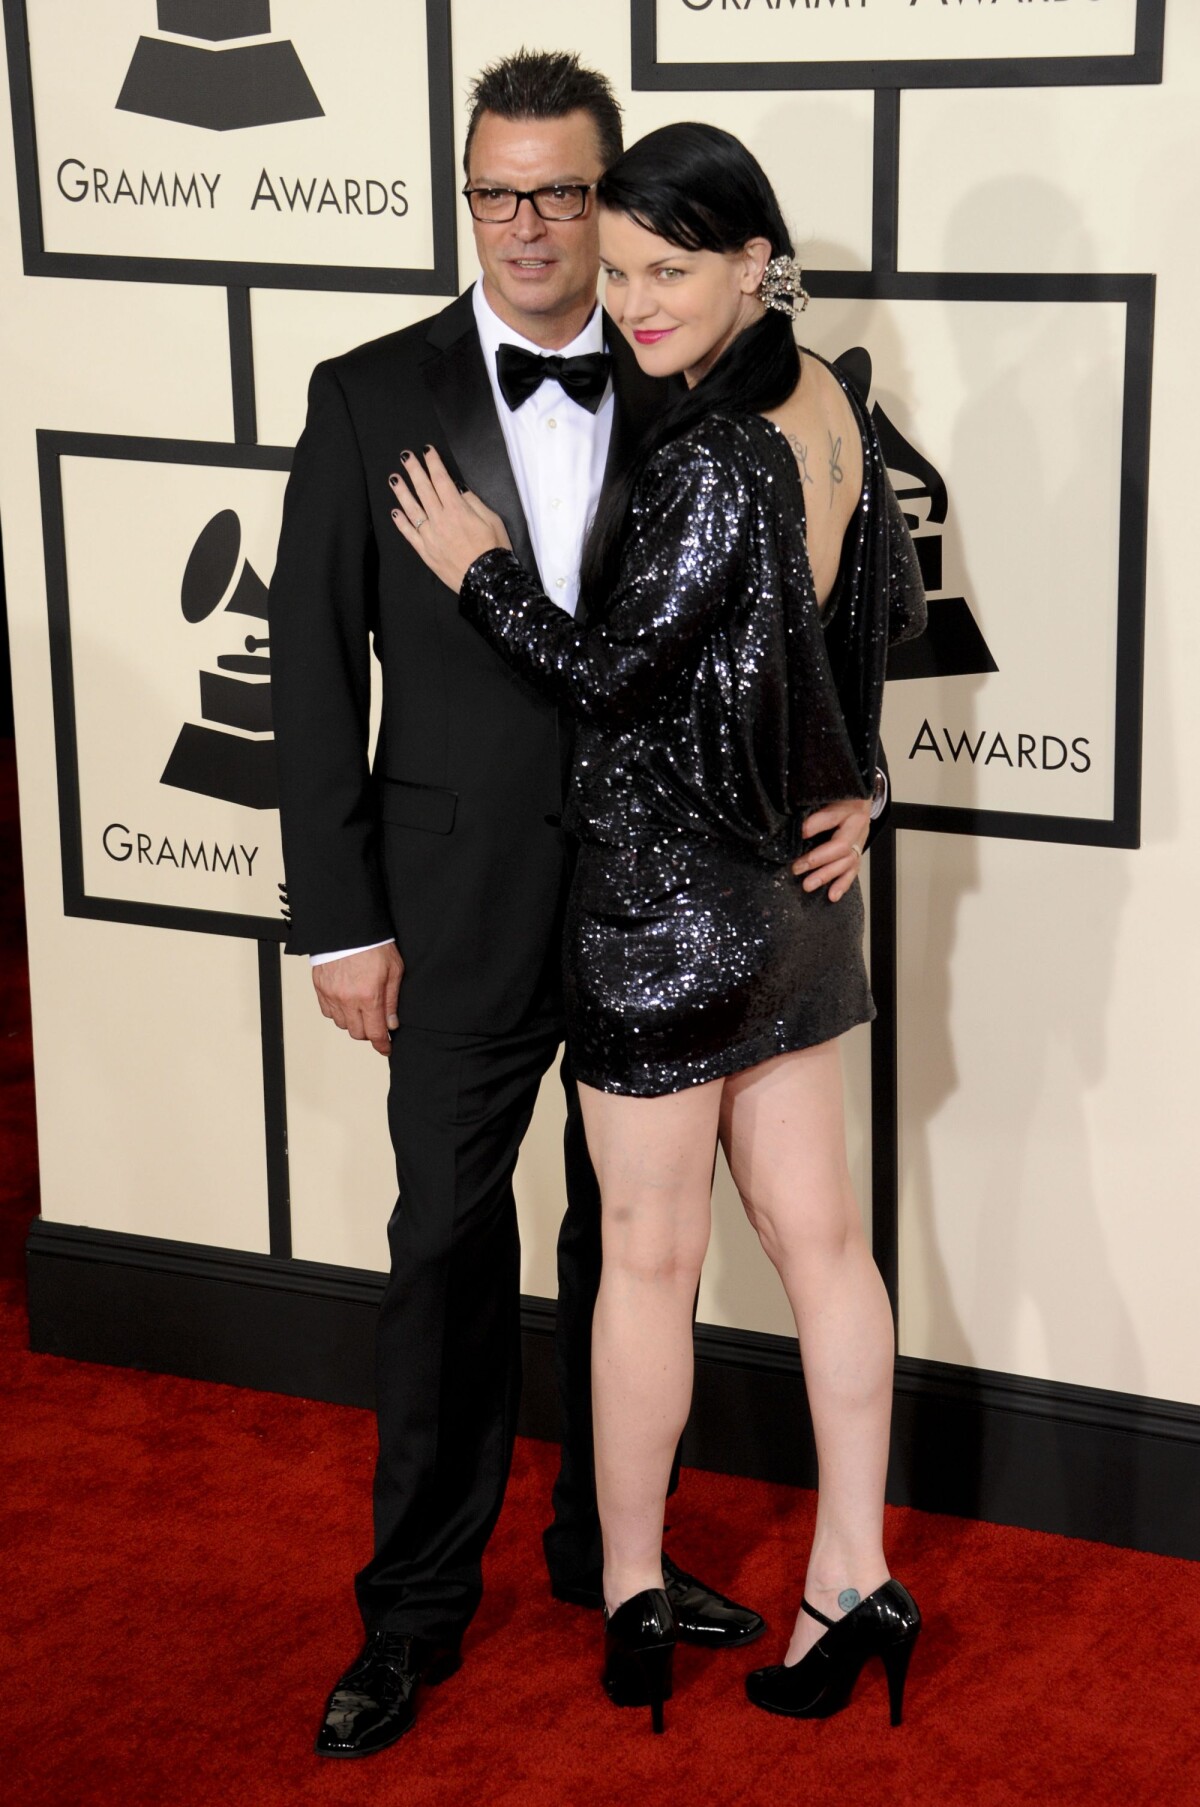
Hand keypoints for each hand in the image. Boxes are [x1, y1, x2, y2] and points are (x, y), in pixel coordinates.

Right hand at [312, 943, 403, 1055]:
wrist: (347, 926)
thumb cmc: (373, 944)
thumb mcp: (394, 970)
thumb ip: (392, 1000)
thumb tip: (392, 1024)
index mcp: (368, 996)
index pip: (375, 1033)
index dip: (382, 1045)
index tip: (386, 1048)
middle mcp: (347, 999)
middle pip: (357, 1033)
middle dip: (369, 1032)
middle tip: (376, 1024)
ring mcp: (331, 995)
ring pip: (342, 1024)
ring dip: (353, 1022)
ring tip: (362, 1009)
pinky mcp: (320, 988)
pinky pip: (328, 1012)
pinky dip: (338, 1013)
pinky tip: (347, 1003)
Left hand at [389, 446, 509, 590]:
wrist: (486, 581)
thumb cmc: (494, 549)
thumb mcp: (492, 519)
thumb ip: (472, 502)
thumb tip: (457, 489)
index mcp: (457, 509)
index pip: (441, 479)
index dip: (433, 463)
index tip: (427, 451)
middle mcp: (440, 520)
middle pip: (423, 489)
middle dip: (414, 470)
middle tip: (405, 456)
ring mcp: (430, 536)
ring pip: (412, 509)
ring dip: (402, 492)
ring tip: (394, 479)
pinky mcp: (426, 551)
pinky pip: (409, 534)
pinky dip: (400, 522)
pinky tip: (394, 511)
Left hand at [792, 796, 872, 902]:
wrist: (862, 795)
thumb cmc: (839, 792)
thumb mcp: (828, 792)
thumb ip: (812, 802)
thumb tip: (789, 814)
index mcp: (848, 806)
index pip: (831, 817)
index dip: (814, 825)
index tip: (798, 833)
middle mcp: (857, 825)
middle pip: (840, 846)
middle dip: (817, 860)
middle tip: (797, 869)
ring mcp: (860, 840)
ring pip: (847, 862)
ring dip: (827, 875)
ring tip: (808, 885)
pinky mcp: (859, 851)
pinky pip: (853, 870)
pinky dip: (843, 884)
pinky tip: (832, 896)